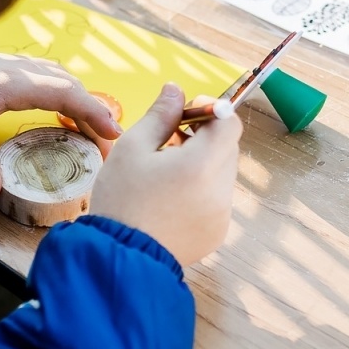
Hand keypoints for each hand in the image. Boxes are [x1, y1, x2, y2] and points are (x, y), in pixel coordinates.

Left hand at [0, 50, 123, 201]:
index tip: (115, 133)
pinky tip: (66, 114)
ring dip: (83, 104)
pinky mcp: (13, 69)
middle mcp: (23, 71)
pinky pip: (52, 80)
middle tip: (109, 148)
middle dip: (95, 115)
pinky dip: (68, 96)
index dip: (94, 112)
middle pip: (72, 88)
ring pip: (64, 81)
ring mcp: (19, 67)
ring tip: (94, 135)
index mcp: (15, 84)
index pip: (66, 94)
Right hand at [90, 84, 241, 265]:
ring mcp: (222, 215)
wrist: (118, 257)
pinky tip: (169, 199)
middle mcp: (220, 190)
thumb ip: (160, 115)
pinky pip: (216, 199)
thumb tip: (175, 90)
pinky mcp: (217, 232)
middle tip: (169, 140)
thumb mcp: (131, 148)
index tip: (186, 113)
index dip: (211, 110)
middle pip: (227, 147)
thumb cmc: (121, 200)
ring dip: (202, 164)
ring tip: (165, 173)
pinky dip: (200, 191)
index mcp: (200, 165)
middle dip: (204, 137)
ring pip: (221, 174)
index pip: (230, 122)